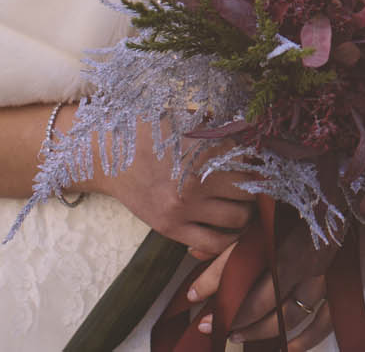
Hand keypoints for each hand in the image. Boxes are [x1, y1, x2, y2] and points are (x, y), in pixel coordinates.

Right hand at [79, 116, 256, 258]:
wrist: (108, 156)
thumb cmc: (150, 133)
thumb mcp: (186, 121)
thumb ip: (218, 128)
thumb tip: (251, 131)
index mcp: (203, 149)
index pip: (251, 160)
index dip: (257, 161)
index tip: (255, 162)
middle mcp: (196, 180)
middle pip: (250, 191)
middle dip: (253, 188)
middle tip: (247, 186)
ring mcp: (184, 207)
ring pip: (239, 219)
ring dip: (244, 213)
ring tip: (237, 206)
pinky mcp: (170, 228)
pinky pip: (214, 244)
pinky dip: (226, 240)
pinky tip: (223, 228)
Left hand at [186, 200, 364, 345]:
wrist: (357, 189)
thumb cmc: (305, 196)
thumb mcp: (266, 208)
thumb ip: (231, 234)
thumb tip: (191, 252)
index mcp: (282, 232)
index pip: (241, 266)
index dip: (216, 287)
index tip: (193, 300)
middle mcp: (304, 255)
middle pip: (265, 298)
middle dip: (236, 317)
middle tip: (211, 328)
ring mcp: (326, 272)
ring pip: (291, 314)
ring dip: (264, 331)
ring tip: (239, 336)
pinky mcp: (343, 283)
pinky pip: (325, 320)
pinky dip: (306, 339)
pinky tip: (288, 348)